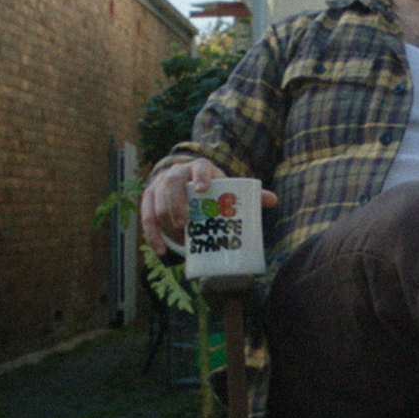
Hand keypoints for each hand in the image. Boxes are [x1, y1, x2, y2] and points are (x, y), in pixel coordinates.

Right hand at [140, 159, 276, 255]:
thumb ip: (247, 195)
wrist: (184, 182)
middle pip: (172, 183)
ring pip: (156, 198)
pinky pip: (146, 216)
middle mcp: (177, 172)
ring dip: (164, 217)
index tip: (203, 189)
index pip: (199, 166)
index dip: (201, 175)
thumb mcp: (225, 188)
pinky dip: (152, 235)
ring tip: (178, 236)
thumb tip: (273, 200)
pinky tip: (160, 251)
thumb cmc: (211, 188)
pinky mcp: (148, 198)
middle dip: (176, 202)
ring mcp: (159, 184)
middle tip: (185, 222)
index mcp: (199, 168)